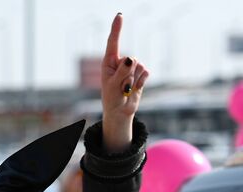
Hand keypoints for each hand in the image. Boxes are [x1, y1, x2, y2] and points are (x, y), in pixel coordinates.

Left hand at [99, 13, 147, 152]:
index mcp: (109, 62)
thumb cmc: (112, 98)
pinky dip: (141, 82)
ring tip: (126, 89)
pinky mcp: (141, 74)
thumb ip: (122, 71)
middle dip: (128, 73)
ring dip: (134, 80)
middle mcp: (121, 62)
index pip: (113, 42)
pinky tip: (134, 89)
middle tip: (121, 86)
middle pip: (131, 58)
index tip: (120, 15)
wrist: (120, 111)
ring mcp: (131, 67)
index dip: (117, 29)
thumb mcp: (114, 85)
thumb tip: (131, 58)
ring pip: (140, 66)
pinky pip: (146, 72)